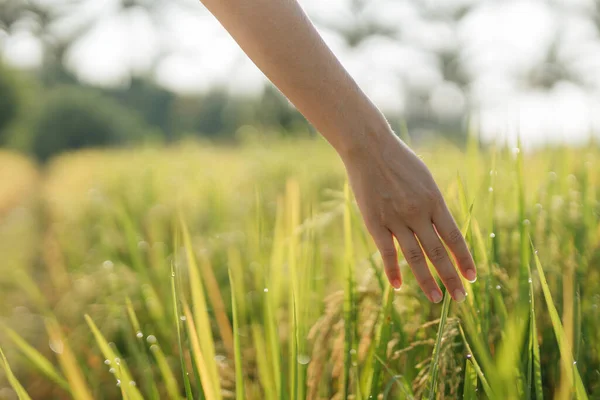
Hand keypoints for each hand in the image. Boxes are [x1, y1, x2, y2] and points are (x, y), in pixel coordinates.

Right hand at [341, 128, 476, 302]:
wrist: (369, 147)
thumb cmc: (399, 160)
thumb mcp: (424, 179)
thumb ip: (433, 204)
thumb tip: (443, 228)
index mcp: (434, 201)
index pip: (454, 237)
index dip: (465, 259)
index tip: (473, 277)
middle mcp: (418, 213)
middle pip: (439, 252)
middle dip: (451, 276)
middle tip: (461, 297)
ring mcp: (395, 219)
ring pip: (415, 257)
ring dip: (427, 280)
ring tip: (436, 299)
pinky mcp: (375, 222)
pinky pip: (387, 252)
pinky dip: (393, 270)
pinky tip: (398, 287)